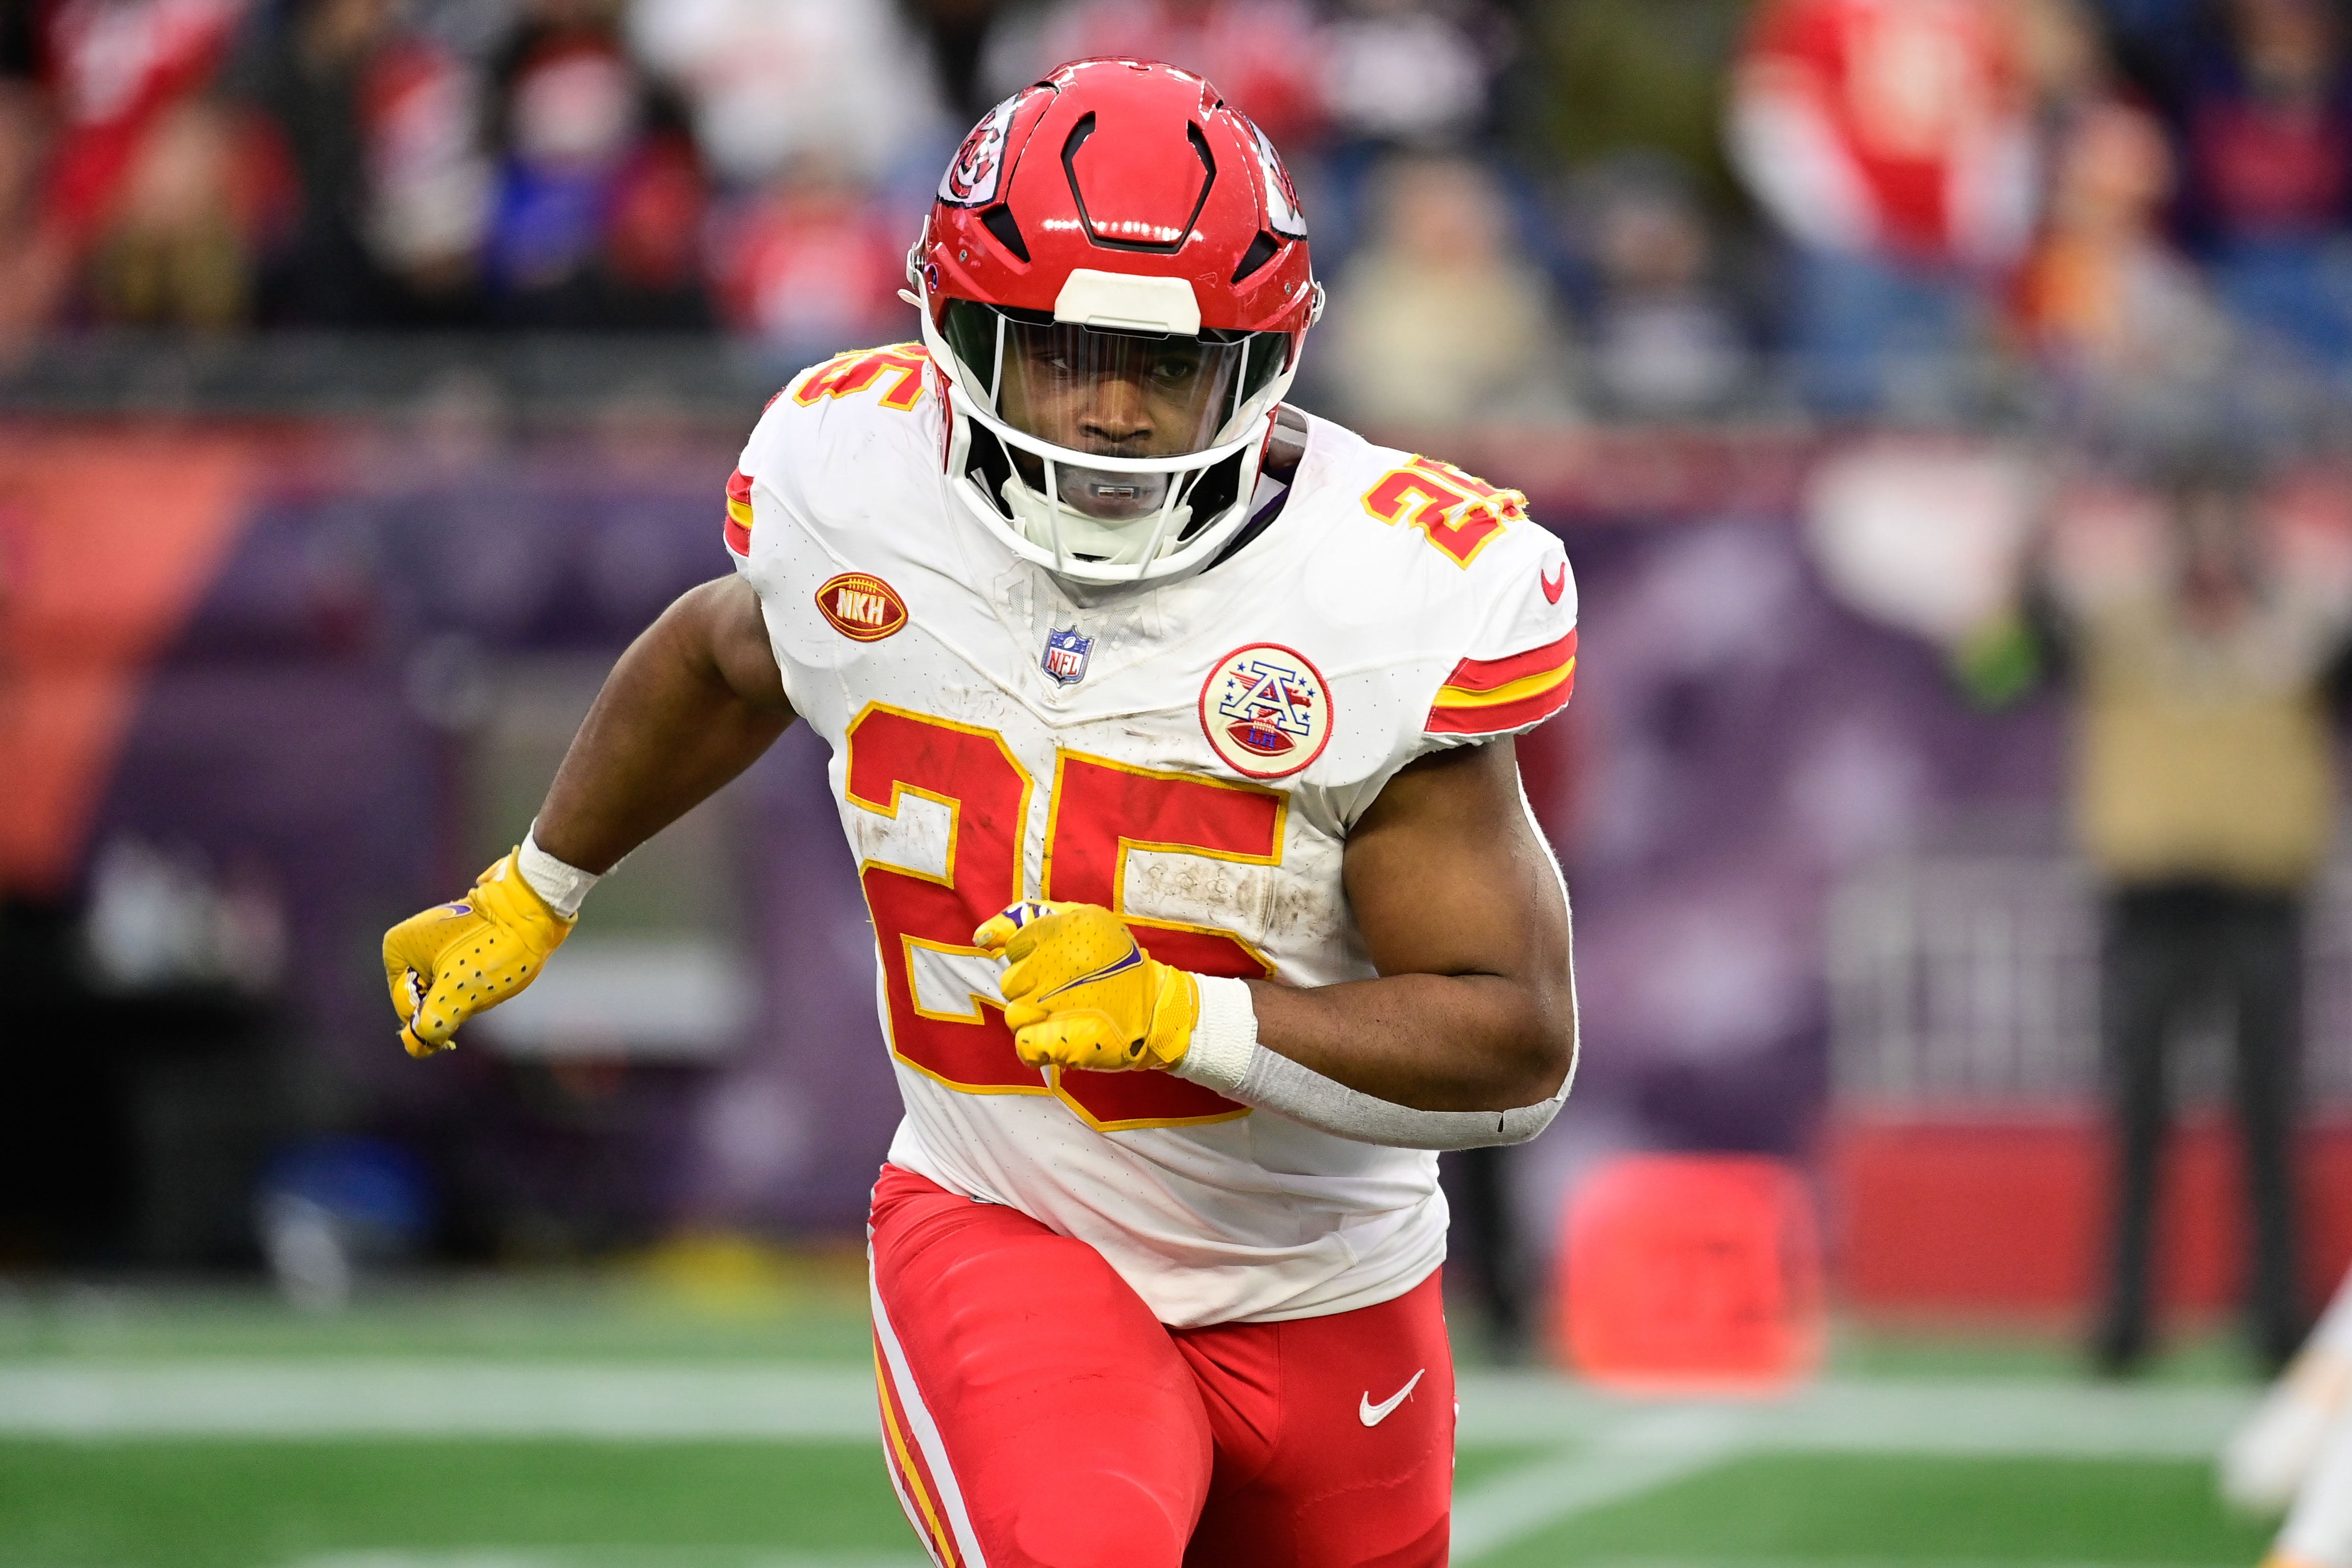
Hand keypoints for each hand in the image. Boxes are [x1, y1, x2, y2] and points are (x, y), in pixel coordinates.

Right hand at [383, 849, 573, 1057]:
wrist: (531, 911)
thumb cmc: (490, 949)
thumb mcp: (456, 994)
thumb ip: (430, 1024)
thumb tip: (414, 1047)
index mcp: (397, 950)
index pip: (407, 1008)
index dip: (436, 1011)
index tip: (461, 987)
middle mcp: (411, 943)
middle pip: (426, 999)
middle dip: (453, 999)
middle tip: (477, 978)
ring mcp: (436, 942)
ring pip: (446, 990)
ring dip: (467, 991)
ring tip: (487, 969)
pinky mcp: (460, 942)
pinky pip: (461, 975)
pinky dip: (477, 979)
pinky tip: (493, 965)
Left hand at [972, 900, 1198, 1071]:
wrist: (1156, 1010)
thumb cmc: (1117, 964)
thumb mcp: (1083, 920)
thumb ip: (1028, 918)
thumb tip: (981, 936)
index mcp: (1059, 930)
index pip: (1014, 947)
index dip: (1033, 959)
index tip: (1059, 967)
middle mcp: (1051, 965)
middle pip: (1009, 982)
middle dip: (1031, 989)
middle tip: (1064, 993)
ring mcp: (1051, 1006)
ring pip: (1013, 1015)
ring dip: (1035, 1019)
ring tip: (1066, 1016)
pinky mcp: (1057, 1041)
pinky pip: (1022, 1044)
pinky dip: (1037, 1046)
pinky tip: (1059, 1038)